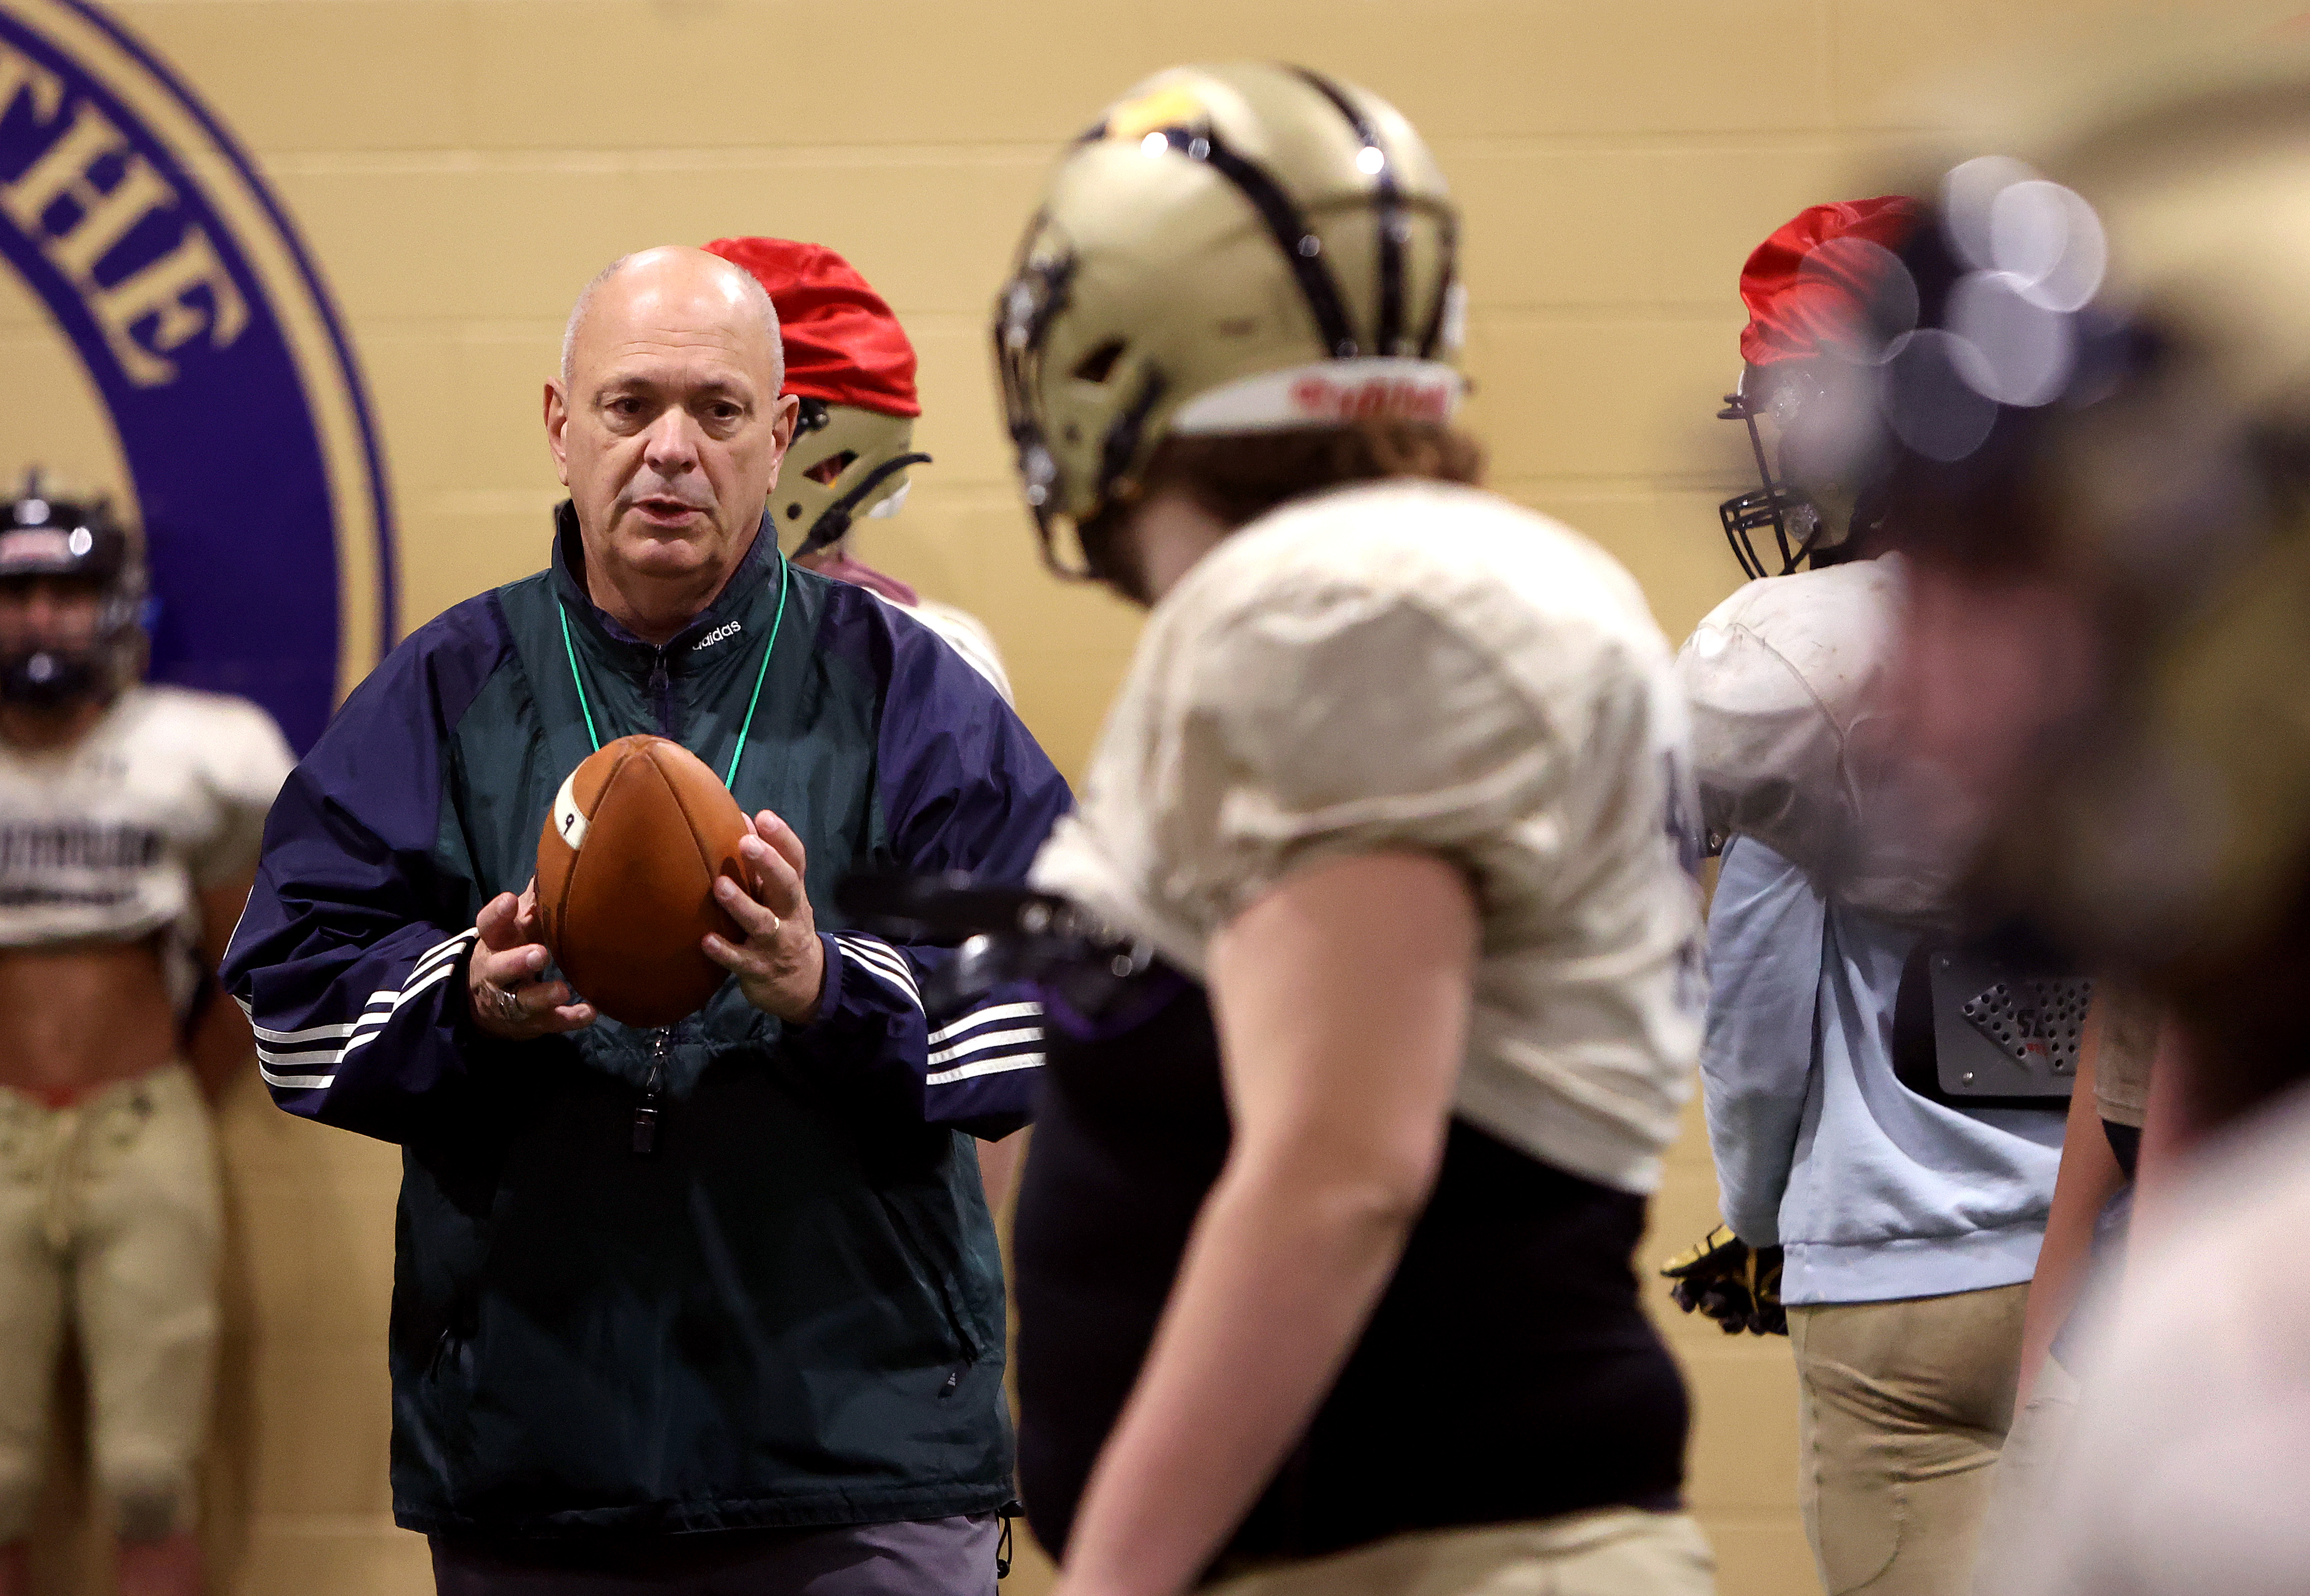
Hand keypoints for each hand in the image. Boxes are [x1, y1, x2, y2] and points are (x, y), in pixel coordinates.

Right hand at [468, 879, 596, 1039]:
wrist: (486, 1005)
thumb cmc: (509, 952)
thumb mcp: (512, 929)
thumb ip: (531, 904)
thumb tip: (552, 866)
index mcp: (493, 942)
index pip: (488, 926)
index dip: (497, 915)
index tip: (509, 901)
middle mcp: (496, 973)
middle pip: (501, 967)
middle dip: (518, 961)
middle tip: (539, 954)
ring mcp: (513, 1001)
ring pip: (523, 1000)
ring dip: (543, 995)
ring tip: (562, 990)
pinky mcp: (532, 1022)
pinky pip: (550, 1022)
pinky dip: (569, 1019)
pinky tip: (589, 1012)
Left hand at [704, 810, 826, 1022]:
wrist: (804, 984)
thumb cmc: (784, 927)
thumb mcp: (780, 897)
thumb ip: (763, 864)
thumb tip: (741, 820)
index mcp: (794, 893)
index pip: (796, 861)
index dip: (782, 838)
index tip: (764, 817)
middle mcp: (789, 915)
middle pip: (786, 886)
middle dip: (769, 863)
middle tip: (747, 842)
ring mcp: (776, 944)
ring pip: (762, 923)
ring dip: (741, 904)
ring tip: (720, 886)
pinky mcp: (759, 970)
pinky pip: (741, 961)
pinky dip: (724, 951)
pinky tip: (706, 941)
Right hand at [1659, 1223, 1785, 1335]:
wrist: (1788, 1231)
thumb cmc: (1752, 1235)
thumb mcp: (1721, 1247)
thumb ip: (1694, 1261)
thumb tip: (1664, 1270)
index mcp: (1716, 1269)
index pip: (1693, 1288)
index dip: (1686, 1298)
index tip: (1686, 1307)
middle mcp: (1732, 1284)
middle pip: (1713, 1308)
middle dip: (1713, 1311)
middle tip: (1721, 1306)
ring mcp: (1755, 1296)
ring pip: (1736, 1321)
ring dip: (1734, 1325)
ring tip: (1742, 1322)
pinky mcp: (1776, 1305)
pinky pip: (1764, 1324)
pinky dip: (1759, 1326)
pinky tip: (1760, 1320)